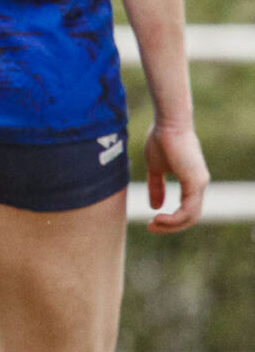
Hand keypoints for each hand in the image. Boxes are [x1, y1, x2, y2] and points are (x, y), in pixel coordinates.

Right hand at [144, 116, 207, 233]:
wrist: (168, 124)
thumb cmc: (161, 140)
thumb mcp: (155, 168)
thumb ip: (156, 187)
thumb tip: (155, 206)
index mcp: (192, 182)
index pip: (187, 210)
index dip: (171, 220)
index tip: (152, 220)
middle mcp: (200, 185)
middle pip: (190, 217)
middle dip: (170, 226)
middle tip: (151, 227)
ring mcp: (200, 184)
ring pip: (191, 217)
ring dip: (171, 225)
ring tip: (153, 224)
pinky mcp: (195, 182)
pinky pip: (188, 210)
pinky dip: (174, 218)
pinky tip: (158, 217)